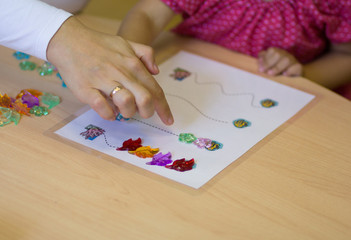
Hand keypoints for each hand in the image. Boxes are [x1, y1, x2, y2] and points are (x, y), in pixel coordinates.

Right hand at [47, 16, 173, 124]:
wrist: (69, 40)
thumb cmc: (99, 44)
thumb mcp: (126, 43)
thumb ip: (145, 54)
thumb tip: (156, 71)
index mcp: (133, 64)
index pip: (155, 90)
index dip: (164, 108)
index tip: (168, 120)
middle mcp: (122, 73)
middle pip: (145, 100)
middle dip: (148, 112)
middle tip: (141, 113)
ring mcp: (104, 81)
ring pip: (126, 104)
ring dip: (127, 113)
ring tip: (121, 109)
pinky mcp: (87, 90)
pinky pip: (103, 108)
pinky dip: (109, 114)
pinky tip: (108, 111)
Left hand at [258, 47, 302, 76]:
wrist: (294, 75)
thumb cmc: (278, 70)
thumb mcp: (269, 66)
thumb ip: (263, 62)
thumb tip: (259, 61)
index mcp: (277, 52)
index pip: (271, 51)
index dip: (265, 59)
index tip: (260, 68)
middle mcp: (285, 55)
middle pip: (278, 54)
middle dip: (269, 63)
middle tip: (264, 71)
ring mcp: (292, 60)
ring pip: (286, 60)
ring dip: (277, 67)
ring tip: (271, 74)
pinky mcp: (298, 67)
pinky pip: (296, 67)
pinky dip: (289, 71)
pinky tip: (284, 75)